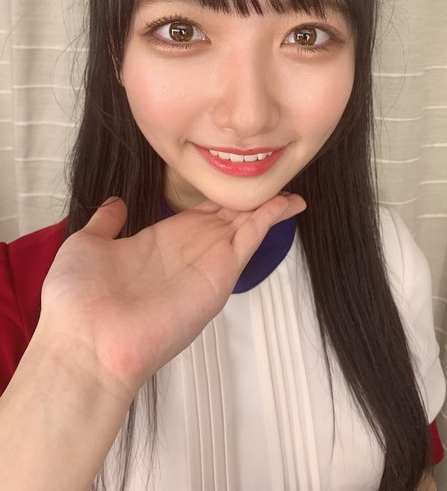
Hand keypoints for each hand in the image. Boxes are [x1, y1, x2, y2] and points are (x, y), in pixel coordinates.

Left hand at [37, 193, 305, 399]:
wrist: (86, 340)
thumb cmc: (78, 297)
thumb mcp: (88, 244)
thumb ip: (107, 222)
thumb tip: (116, 203)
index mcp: (159, 243)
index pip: (197, 215)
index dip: (218, 199)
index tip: (234, 183)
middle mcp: (187, 252)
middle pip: (227, 220)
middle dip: (249, 203)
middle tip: (272, 182)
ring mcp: (207, 264)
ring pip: (245, 227)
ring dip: (268, 209)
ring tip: (290, 192)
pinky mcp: (221, 274)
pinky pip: (250, 238)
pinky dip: (270, 218)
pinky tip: (287, 202)